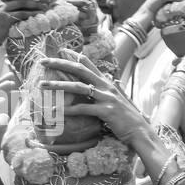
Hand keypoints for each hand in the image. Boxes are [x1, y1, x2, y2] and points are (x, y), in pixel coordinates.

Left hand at [37, 55, 154, 148]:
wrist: (141, 133)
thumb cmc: (128, 120)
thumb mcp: (116, 102)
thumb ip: (104, 93)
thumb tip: (92, 90)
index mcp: (107, 82)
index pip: (87, 63)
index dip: (72, 55)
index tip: (58, 51)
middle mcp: (106, 86)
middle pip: (79, 69)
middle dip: (59, 63)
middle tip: (42, 61)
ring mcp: (106, 98)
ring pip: (78, 86)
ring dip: (58, 85)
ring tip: (43, 85)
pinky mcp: (106, 111)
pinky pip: (84, 108)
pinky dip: (69, 110)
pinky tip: (58, 111)